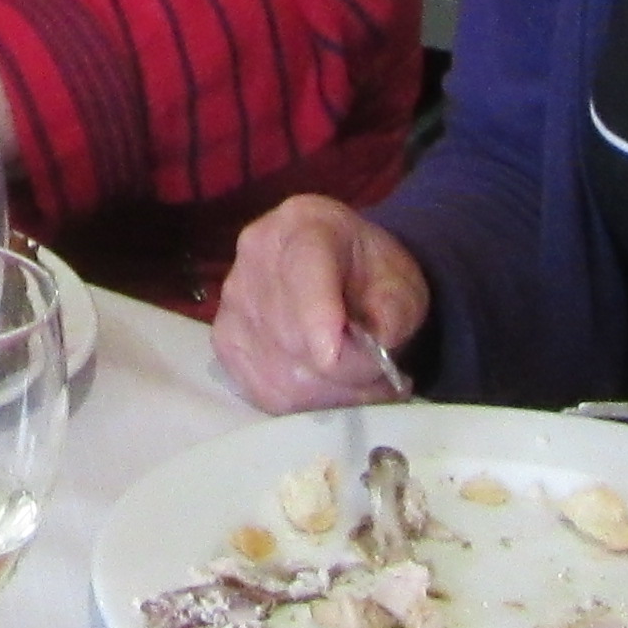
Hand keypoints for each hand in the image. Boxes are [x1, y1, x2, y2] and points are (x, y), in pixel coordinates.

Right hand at [213, 196, 431, 409]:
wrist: (344, 272)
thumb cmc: (373, 274)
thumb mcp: (402, 282)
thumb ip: (394, 310)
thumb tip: (374, 345)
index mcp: (304, 223)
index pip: (305, 274)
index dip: (318, 321)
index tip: (336, 358)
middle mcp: (256, 253)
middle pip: (294, 337)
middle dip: (347, 371)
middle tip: (383, 377)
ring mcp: (233, 298)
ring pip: (281, 374)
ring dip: (330, 394)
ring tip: (362, 385)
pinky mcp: (225, 340)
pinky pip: (265, 391)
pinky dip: (305, 405)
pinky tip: (331, 390)